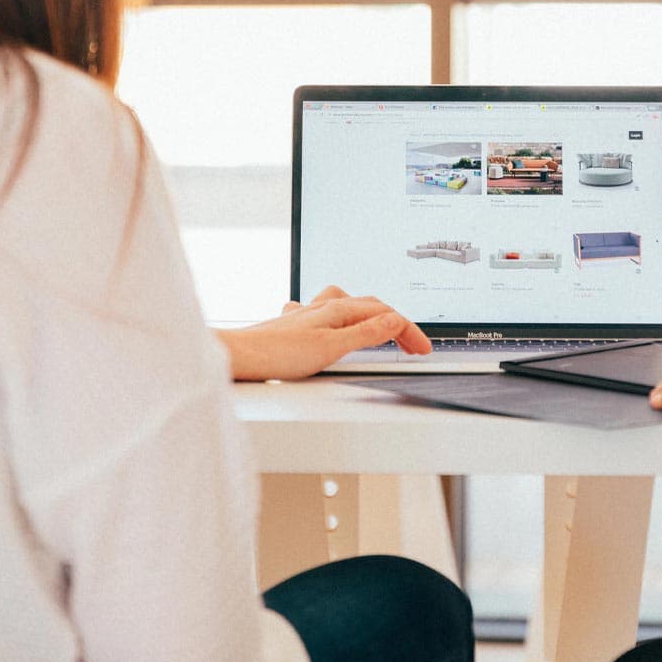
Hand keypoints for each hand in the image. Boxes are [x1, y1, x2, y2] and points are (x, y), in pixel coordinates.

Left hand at [216, 286, 430, 380]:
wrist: (238, 356)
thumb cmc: (277, 353)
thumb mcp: (331, 347)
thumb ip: (365, 334)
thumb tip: (395, 321)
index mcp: (337, 309)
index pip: (385, 314)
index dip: (408, 331)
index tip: (423, 348)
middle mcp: (323, 306)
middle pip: (370, 307)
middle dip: (396, 323)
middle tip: (412, 345)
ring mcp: (309, 314)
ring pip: (349, 306)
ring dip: (371, 315)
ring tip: (382, 328)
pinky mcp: (295, 326)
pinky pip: (327, 314)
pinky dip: (343, 319)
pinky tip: (334, 326)